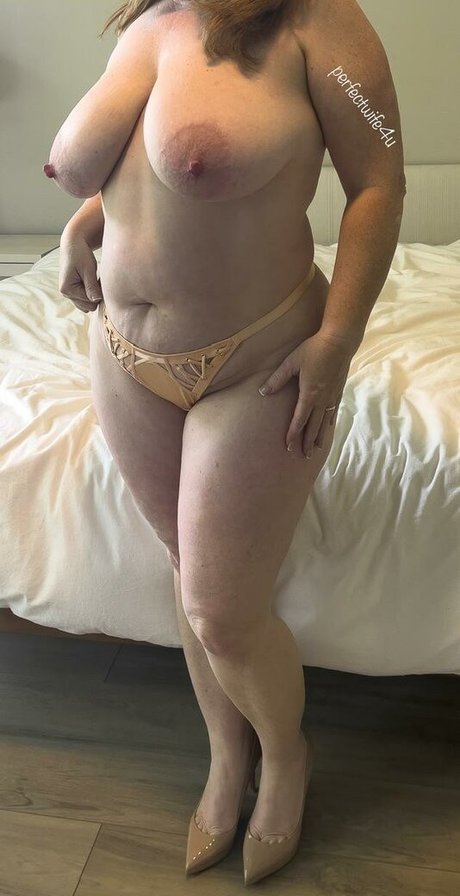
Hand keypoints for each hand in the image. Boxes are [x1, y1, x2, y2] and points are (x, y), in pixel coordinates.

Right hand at [59, 231, 102, 313]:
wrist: (73, 244)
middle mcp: (66, 294)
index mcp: (67, 289)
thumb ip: (92, 286)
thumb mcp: (88, 269)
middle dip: (95, 295)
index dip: (98, 293)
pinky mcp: (73, 291)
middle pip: (88, 307)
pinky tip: (91, 282)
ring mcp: (69, 294)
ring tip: (93, 280)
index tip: (99, 280)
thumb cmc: (80, 254)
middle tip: (97, 280)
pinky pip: (85, 300)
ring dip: (93, 295)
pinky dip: (90, 294)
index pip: (89, 302)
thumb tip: (96, 300)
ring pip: (87, 305)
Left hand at [257, 330, 353, 457]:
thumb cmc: (313, 350)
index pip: (299, 420)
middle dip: (307, 442)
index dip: (293, 434)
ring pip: (325, 422)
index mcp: (309, 394)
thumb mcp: (291, 363)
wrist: (339, 342)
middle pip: (313, 426)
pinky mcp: (338, 391)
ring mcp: (332, 396)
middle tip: (303, 456)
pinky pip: (333, 412)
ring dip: (319, 437)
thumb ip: (277, 379)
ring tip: (316, 449)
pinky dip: (329, 423)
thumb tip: (263, 392)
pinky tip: (328, 429)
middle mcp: (322, 400)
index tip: (289, 446)